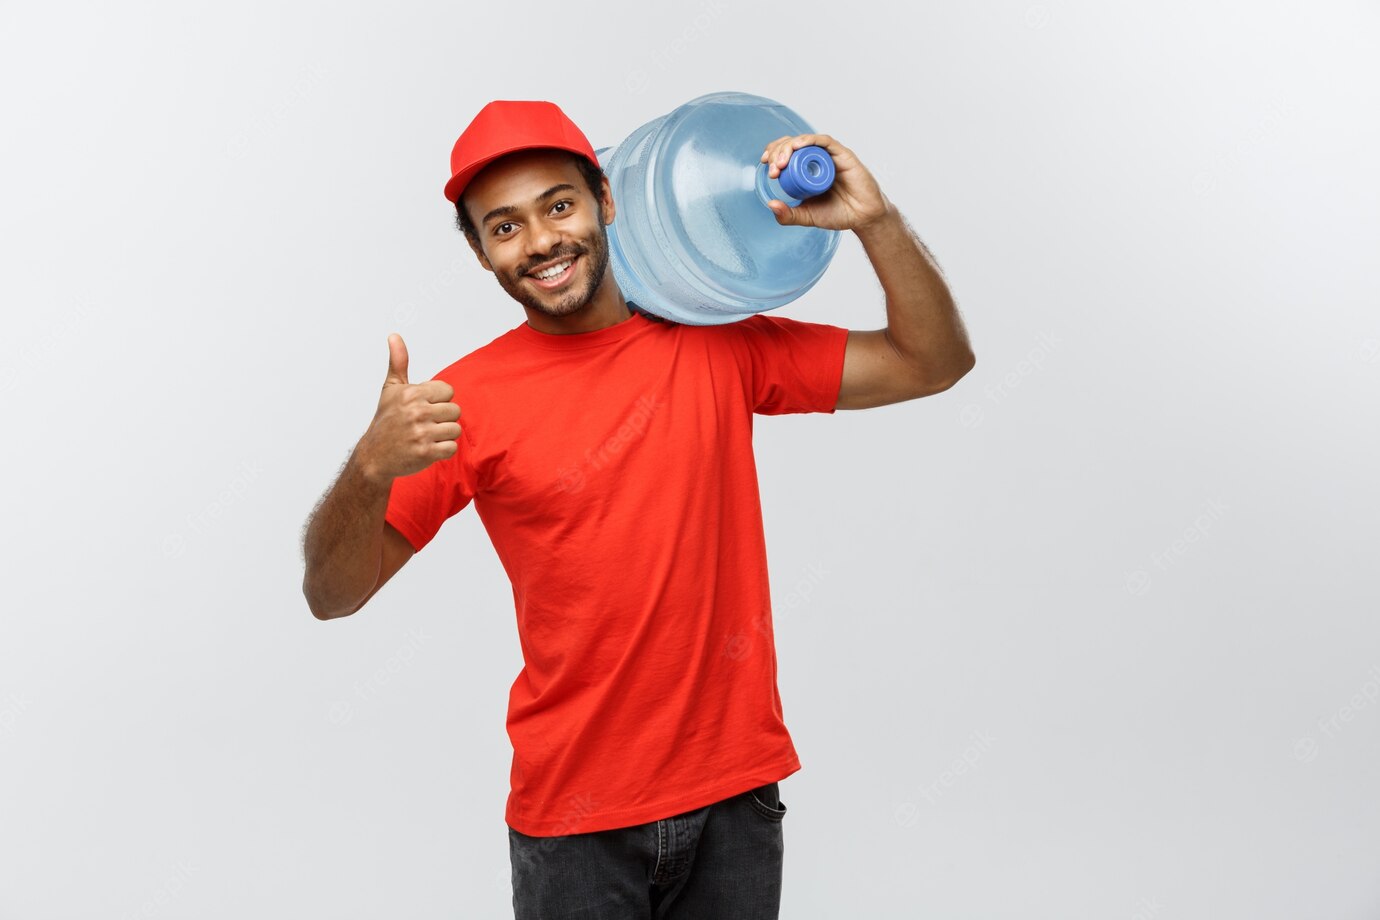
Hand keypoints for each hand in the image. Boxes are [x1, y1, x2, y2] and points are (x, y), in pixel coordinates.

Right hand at [355, 333, 461, 483]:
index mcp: (412, 393)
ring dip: (444, 435)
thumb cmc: (386, 420)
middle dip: (443, 419)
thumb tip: (394, 336)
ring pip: (455, 429)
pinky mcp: (425, 452)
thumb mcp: (390, 389)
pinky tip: (428, 448)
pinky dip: (443, 450)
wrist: (374, 456)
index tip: (423, 408)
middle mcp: (417, 411)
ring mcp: (421, 433)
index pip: (448, 391)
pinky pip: (452, 448)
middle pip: (455, 411)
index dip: (439, 400)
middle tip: (424, 425)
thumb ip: (398, 362)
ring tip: (427, 436)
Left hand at [760, 133, 891, 231]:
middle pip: (793, 144)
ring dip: (790, 146)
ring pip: (806, 140)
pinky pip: (825, 141)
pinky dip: (810, 140)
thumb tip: (770, 205)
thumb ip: (788, 215)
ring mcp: (829, 156)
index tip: (766, 164)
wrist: (862, 217)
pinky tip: (799, 146)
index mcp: (806, 169)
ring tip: (782, 161)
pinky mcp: (842, 154)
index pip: (787, 154)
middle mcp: (816, 159)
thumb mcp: (806, 216)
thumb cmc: (837, 213)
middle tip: (773, 168)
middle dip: (779, 152)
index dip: (774, 154)